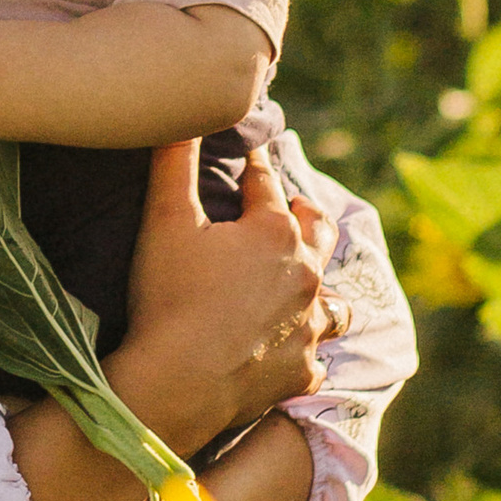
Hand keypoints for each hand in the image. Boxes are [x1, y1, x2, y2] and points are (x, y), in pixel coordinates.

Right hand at [107, 141, 331, 457]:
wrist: (177, 382)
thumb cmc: (168, 296)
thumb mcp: (165, 219)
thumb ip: (174, 162)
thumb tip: (182, 118)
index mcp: (274, 231)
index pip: (266, 185)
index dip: (255, 168)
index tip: (251, 158)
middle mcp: (305, 274)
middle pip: (318, 232)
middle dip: (305, 216)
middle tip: (295, 209)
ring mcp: (309, 326)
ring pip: (334, 301)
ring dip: (320, 288)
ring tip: (307, 286)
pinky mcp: (303, 371)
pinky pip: (316, 356)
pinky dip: (306, 349)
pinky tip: (294, 350)